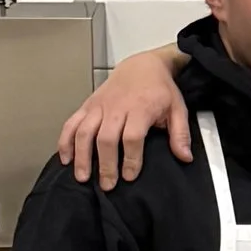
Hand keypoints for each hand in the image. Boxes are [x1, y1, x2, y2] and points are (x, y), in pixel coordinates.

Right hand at [59, 48, 191, 188]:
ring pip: (84, 132)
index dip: (131, 159)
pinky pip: (71, 123)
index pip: (132, 137)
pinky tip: (66, 159)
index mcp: (140, 108)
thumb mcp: (177, 109)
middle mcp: (116, 107)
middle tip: (107, 185)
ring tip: (83, 177)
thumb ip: (180, 134)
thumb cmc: (160, 90)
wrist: (142, 65)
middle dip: (105, 164)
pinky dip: (65, 141)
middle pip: (106, 138)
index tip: (130, 176)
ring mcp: (99, 106)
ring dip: (82, 156)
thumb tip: (185, 158)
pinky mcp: (87, 106)